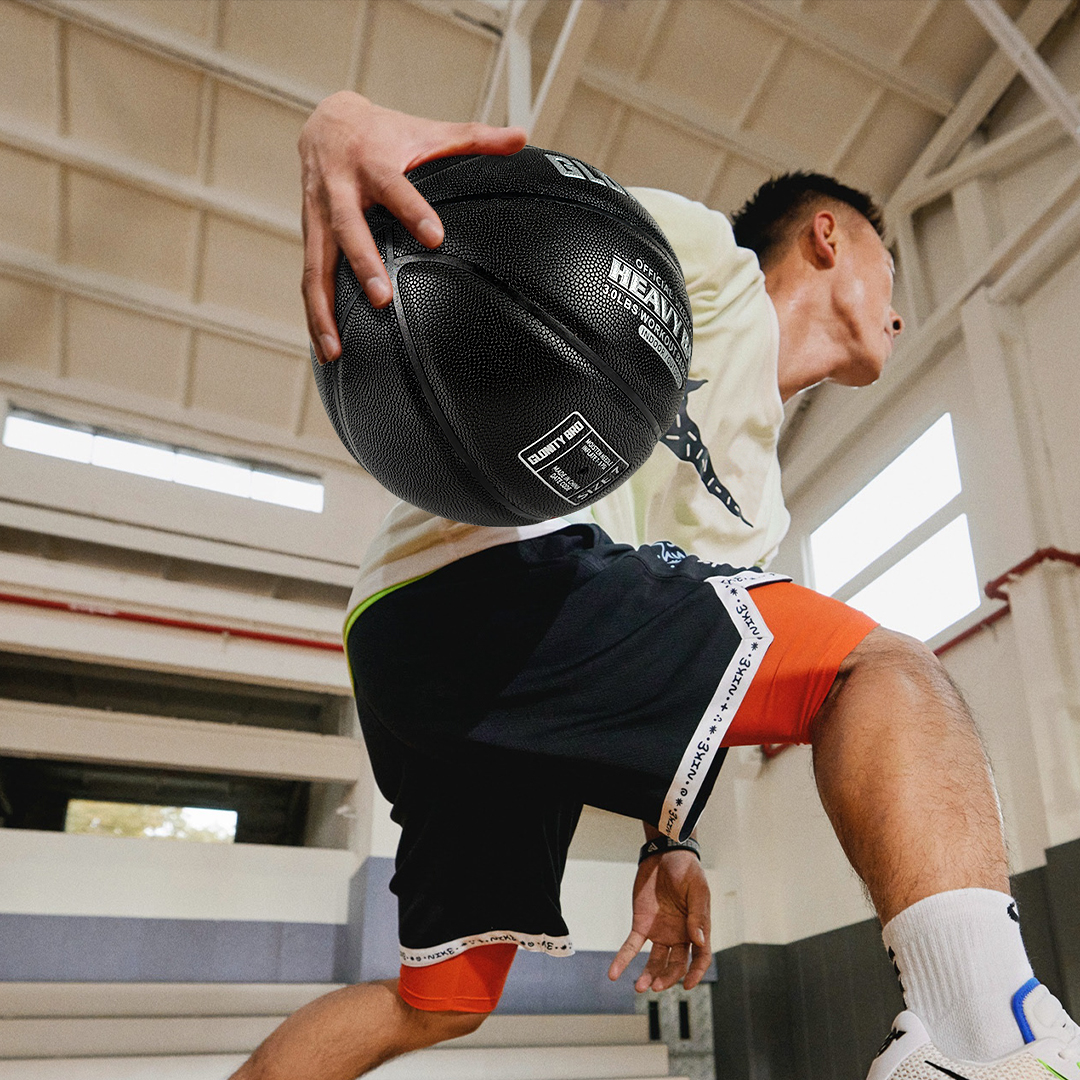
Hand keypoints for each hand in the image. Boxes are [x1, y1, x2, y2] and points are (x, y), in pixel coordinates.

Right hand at [299, 91, 526, 362]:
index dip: (412, 210)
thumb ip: (475, 138)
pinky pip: (308, 280)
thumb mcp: (427, 131)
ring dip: (323, 308)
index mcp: (373, 164)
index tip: (435, 237)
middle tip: (382, 298)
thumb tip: (522, 137)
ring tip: (336, 347)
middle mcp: (339, 190)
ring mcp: (318, 217)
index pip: (394, 187)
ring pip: (316, 265)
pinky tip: (326, 349)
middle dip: (362, 263)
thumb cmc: (384, 134)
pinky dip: (314, 315)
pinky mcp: (309, 238)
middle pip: (348, 228)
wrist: (325, 123)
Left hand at [607, 850, 711, 991]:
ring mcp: (660, 931)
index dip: (696, 972)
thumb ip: (698, 916)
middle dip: (667, 977)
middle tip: (656, 986)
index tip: (687, 985)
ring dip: (648, 975)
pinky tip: (614, 974)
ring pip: (655, 960)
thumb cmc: (687, 871)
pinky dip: (623, 959)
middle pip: (676, 963)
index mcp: (697, 929)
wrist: (665, 854)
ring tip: (639, 987)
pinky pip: (632, 946)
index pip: (700, 957)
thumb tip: (698, 941)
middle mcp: (679, 934)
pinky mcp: (642, 924)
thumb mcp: (698, 890)